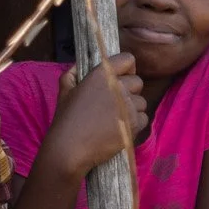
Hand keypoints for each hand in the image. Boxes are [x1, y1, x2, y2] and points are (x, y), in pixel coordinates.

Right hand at [40, 53, 148, 179]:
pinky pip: (143, 118)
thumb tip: (80, 65)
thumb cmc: (65, 120)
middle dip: (129, 90)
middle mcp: (118, 87)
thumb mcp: (64, 91)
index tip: (121, 77)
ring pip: (142, 102)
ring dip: (132, 109)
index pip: (127, 59)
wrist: (70, 148)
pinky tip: (119, 128)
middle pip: (138, 82)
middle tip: (115, 102)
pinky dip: (134, 124)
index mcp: (101, 74)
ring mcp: (128, 106)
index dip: (125, 68)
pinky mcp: (134, 124)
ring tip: (115, 118)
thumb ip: (73, 73)